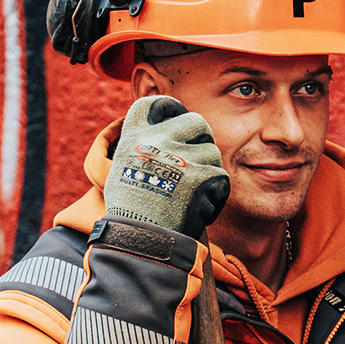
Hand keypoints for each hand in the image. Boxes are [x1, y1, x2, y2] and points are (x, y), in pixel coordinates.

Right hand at [105, 96, 229, 238]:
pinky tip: (200, 209)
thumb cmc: (129, 212)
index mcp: (135, 136)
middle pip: (196, 121)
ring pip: (212, 153)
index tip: (176, 116)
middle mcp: (159, 140)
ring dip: (209, 172)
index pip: (153, 104)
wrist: (139, 239)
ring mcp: (182, 156)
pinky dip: (215, 196)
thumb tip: (160, 140)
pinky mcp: (202, 176)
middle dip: (202, 136)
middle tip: (199, 155)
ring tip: (193, 194)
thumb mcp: (122, 170)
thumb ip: (142, 150)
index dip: (169, 107)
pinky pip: (221, 178)